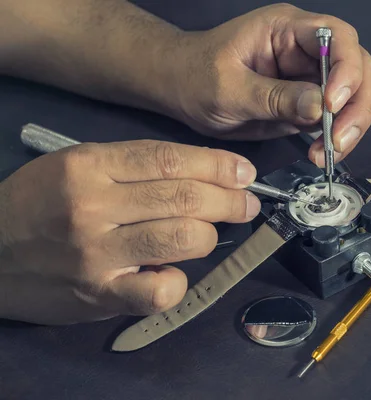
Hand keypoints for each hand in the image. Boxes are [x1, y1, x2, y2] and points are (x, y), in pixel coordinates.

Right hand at [0, 141, 260, 324]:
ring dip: (210, 235)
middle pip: (185, 197)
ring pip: (183, 238)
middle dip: (230, 200)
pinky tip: (171, 273)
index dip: (218, 165)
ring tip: (210, 233)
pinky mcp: (99, 296)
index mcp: (89, 166)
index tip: (244, 172)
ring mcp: (96, 254)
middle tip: (246, 203)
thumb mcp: (76, 167)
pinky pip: (161, 290)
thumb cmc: (39, 205)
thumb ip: (133, 167)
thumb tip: (202, 175)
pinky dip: (178, 281)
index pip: (170, 159)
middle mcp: (93, 206)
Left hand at [167, 3, 370, 166]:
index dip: (346, 69)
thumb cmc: (195, 76)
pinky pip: (334, 118)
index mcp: (286, 29)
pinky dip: (335, 138)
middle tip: (339, 138)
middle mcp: (305, 49)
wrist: (180, 90)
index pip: (337, 37)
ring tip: (328, 152)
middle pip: (358, 67)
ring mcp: (308, 76)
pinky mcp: (306, 102)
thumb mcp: (228, 88)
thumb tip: (319, 108)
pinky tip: (321, 153)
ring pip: (354, 96)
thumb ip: (274, 97)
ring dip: (349, 126)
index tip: (332, 103)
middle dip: (356, 105)